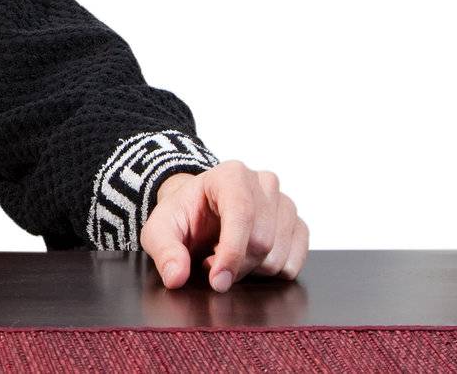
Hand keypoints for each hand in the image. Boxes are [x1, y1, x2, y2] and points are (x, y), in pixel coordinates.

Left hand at [139, 160, 308, 291]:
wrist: (199, 211)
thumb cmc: (183, 216)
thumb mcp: (160, 230)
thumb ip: (164, 251)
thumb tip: (176, 276)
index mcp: (231, 175)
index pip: (242, 214)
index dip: (231, 253)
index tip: (216, 281)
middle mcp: (263, 183)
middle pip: (262, 242)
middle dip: (235, 265)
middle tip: (211, 260)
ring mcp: (284, 203)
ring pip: (278, 256)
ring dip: (251, 270)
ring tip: (228, 255)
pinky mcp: (297, 225)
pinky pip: (295, 264)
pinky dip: (270, 273)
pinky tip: (250, 260)